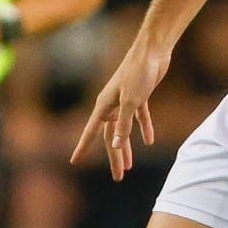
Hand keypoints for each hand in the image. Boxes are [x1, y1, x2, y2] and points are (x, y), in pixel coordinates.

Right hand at [71, 40, 170, 180]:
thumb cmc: (138, 72)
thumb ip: (124, 124)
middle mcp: (112, 104)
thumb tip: (117, 146)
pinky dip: (144, 128)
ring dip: (127, 146)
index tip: (74, 161)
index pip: (91, 131)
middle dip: (115, 156)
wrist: (153, 50)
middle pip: (111, 136)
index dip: (83, 147)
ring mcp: (126, 100)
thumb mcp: (132, 101)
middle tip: (119, 177)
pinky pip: (140, 117)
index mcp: (104, 105)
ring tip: (129, 166)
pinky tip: (149, 141)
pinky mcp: (141, 95)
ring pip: (125, 129)